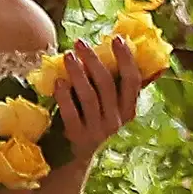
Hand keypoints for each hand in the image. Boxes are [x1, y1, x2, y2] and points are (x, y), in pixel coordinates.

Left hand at [54, 35, 143, 161]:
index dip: (126, 59)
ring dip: (78, 73)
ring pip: (89, 96)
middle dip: (93, 60)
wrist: (73, 155)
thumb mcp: (107, 104)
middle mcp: (116, 121)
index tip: (117, 39)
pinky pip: (71, 113)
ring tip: (68, 56)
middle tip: (80, 43)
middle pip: (107, 85)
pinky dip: (64, 96)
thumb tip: (120, 44)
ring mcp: (97, 131)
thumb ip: (114, 81)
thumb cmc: (90, 118)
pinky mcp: (77, 137)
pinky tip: (58, 81)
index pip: (133, 81)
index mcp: (128, 110)